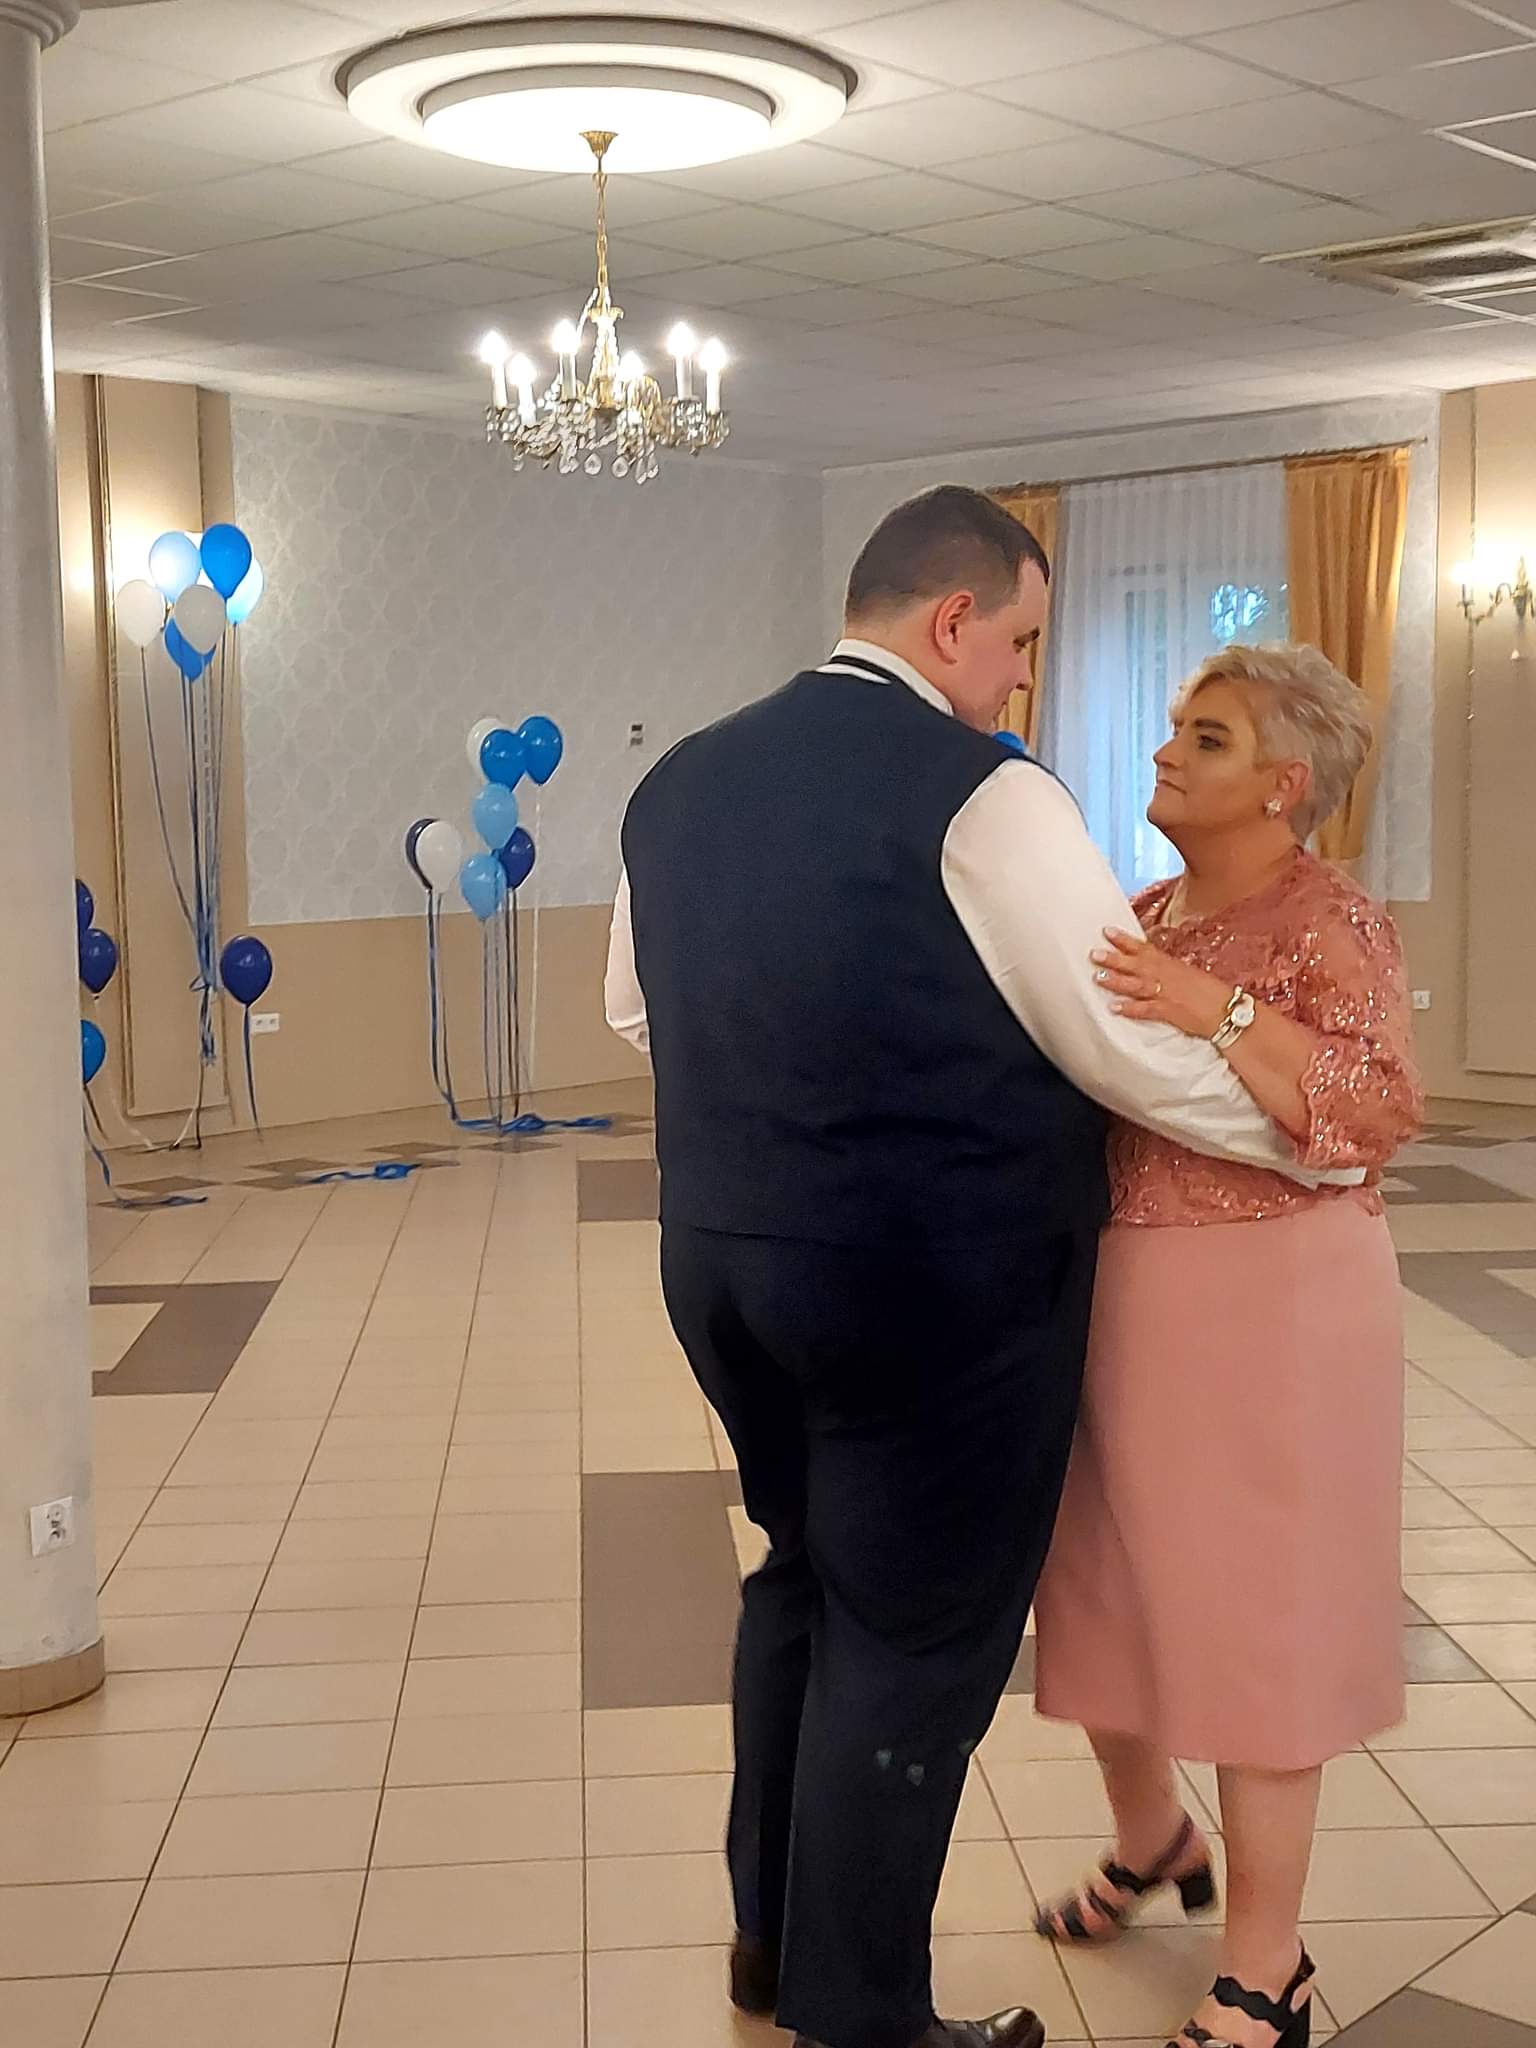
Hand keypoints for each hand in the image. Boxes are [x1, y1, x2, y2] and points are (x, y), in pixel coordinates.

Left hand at [1091, 928, 1232, 1039]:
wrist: (1226, 1010)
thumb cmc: (1208, 992)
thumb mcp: (1185, 973)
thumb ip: (1165, 970)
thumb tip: (1148, 965)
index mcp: (1169, 964)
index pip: (1143, 948)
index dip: (1124, 940)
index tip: (1107, 931)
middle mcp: (1165, 976)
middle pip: (1135, 964)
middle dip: (1114, 958)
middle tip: (1094, 953)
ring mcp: (1165, 993)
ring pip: (1136, 985)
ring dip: (1117, 981)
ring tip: (1098, 977)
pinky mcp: (1168, 1011)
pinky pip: (1145, 1009)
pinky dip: (1130, 1008)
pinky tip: (1114, 1007)